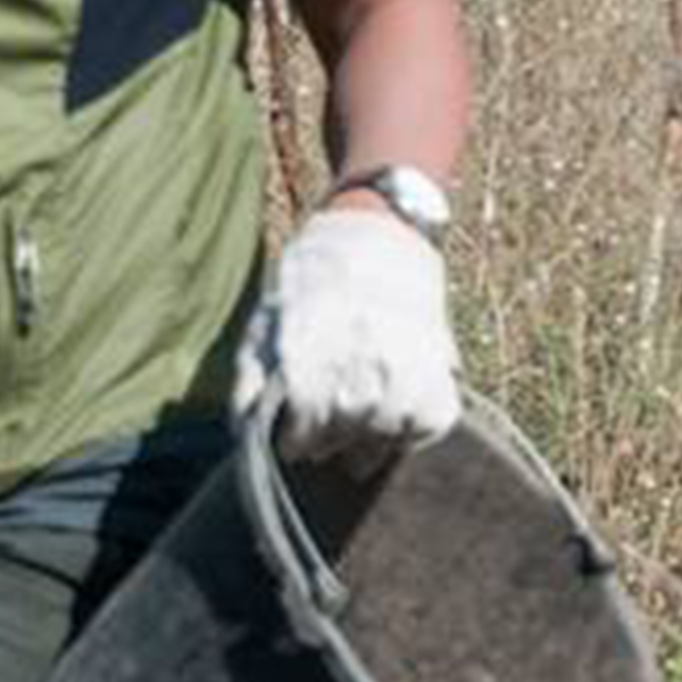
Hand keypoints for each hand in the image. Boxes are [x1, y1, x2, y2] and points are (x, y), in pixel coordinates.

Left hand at [234, 207, 460, 457]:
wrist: (379, 235)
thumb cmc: (312, 284)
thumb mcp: (266, 323)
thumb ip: (251, 380)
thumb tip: (244, 430)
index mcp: (312, 353)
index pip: (305, 425)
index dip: (298, 441)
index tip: (294, 444)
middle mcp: (358, 362)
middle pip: (344, 432)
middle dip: (329, 443)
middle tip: (324, 442)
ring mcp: (402, 366)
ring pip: (387, 434)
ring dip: (370, 446)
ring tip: (357, 443)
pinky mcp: (437, 366)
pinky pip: (429, 421)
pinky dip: (413, 431)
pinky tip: (395, 424)